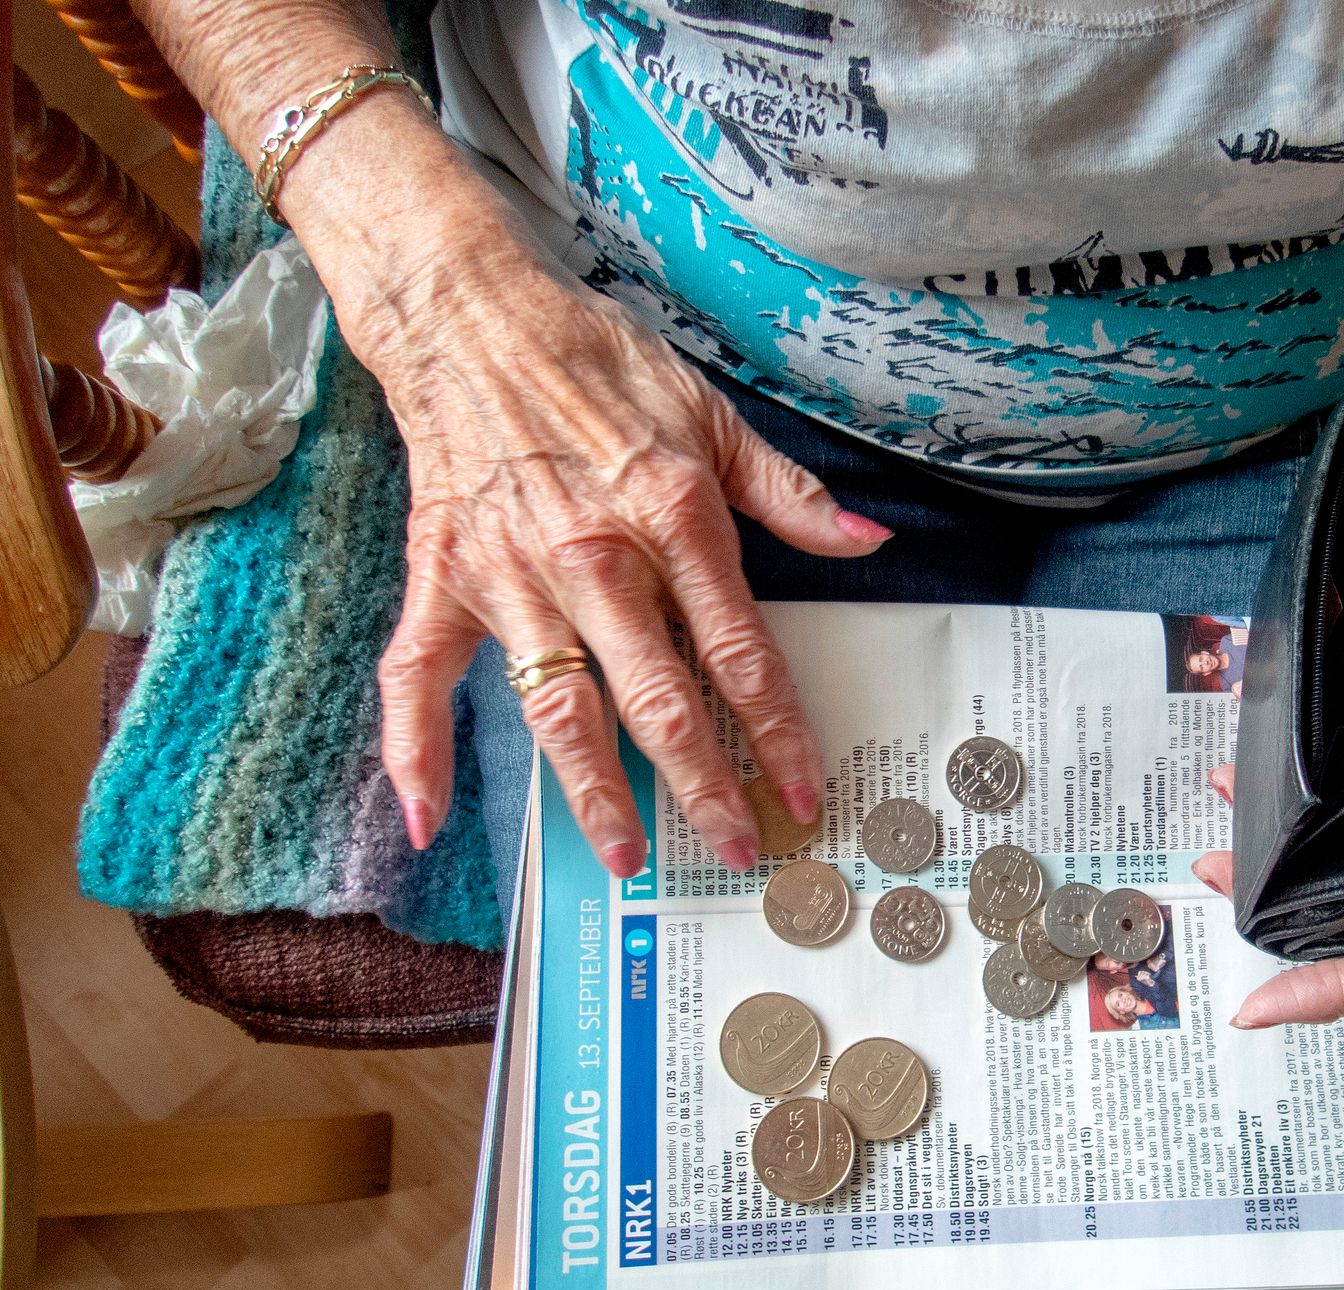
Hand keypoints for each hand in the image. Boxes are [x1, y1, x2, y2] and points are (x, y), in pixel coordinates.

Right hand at [365, 235, 890, 875]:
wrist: (473, 316)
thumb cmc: (598, 364)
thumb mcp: (714, 415)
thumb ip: (789, 494)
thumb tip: (866, 542)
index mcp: (674, 522)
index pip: (742, 653)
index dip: (777, 732)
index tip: (802, 791)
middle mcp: (596, 560)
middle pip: (659, 700)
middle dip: (702, 786)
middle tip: (733, 851)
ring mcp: (512, 577)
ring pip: (559, 707)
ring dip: (593, 792)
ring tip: (626, 858)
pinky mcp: (443, 579)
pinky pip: (420, 678)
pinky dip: (415, 749)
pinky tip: (429, 821)